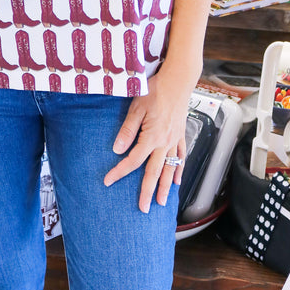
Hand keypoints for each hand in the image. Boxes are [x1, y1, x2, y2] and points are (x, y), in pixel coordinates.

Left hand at [103, 70, 188, 212]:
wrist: (179, 81)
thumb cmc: (156, 90)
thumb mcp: (136, 107)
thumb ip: (127, 130)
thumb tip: (117, 149)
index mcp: (151, 137)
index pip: (133, 160)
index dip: (120, 172)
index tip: (108, 181)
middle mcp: (165, 143)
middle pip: (154, 172)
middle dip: (148, 192)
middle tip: (144, 208)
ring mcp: (175, 140)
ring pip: (170, 169)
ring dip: (166, 187)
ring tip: (162, 203)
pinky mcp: (181, 135)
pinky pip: (181, 158)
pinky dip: (179, 171)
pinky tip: (177, 181)